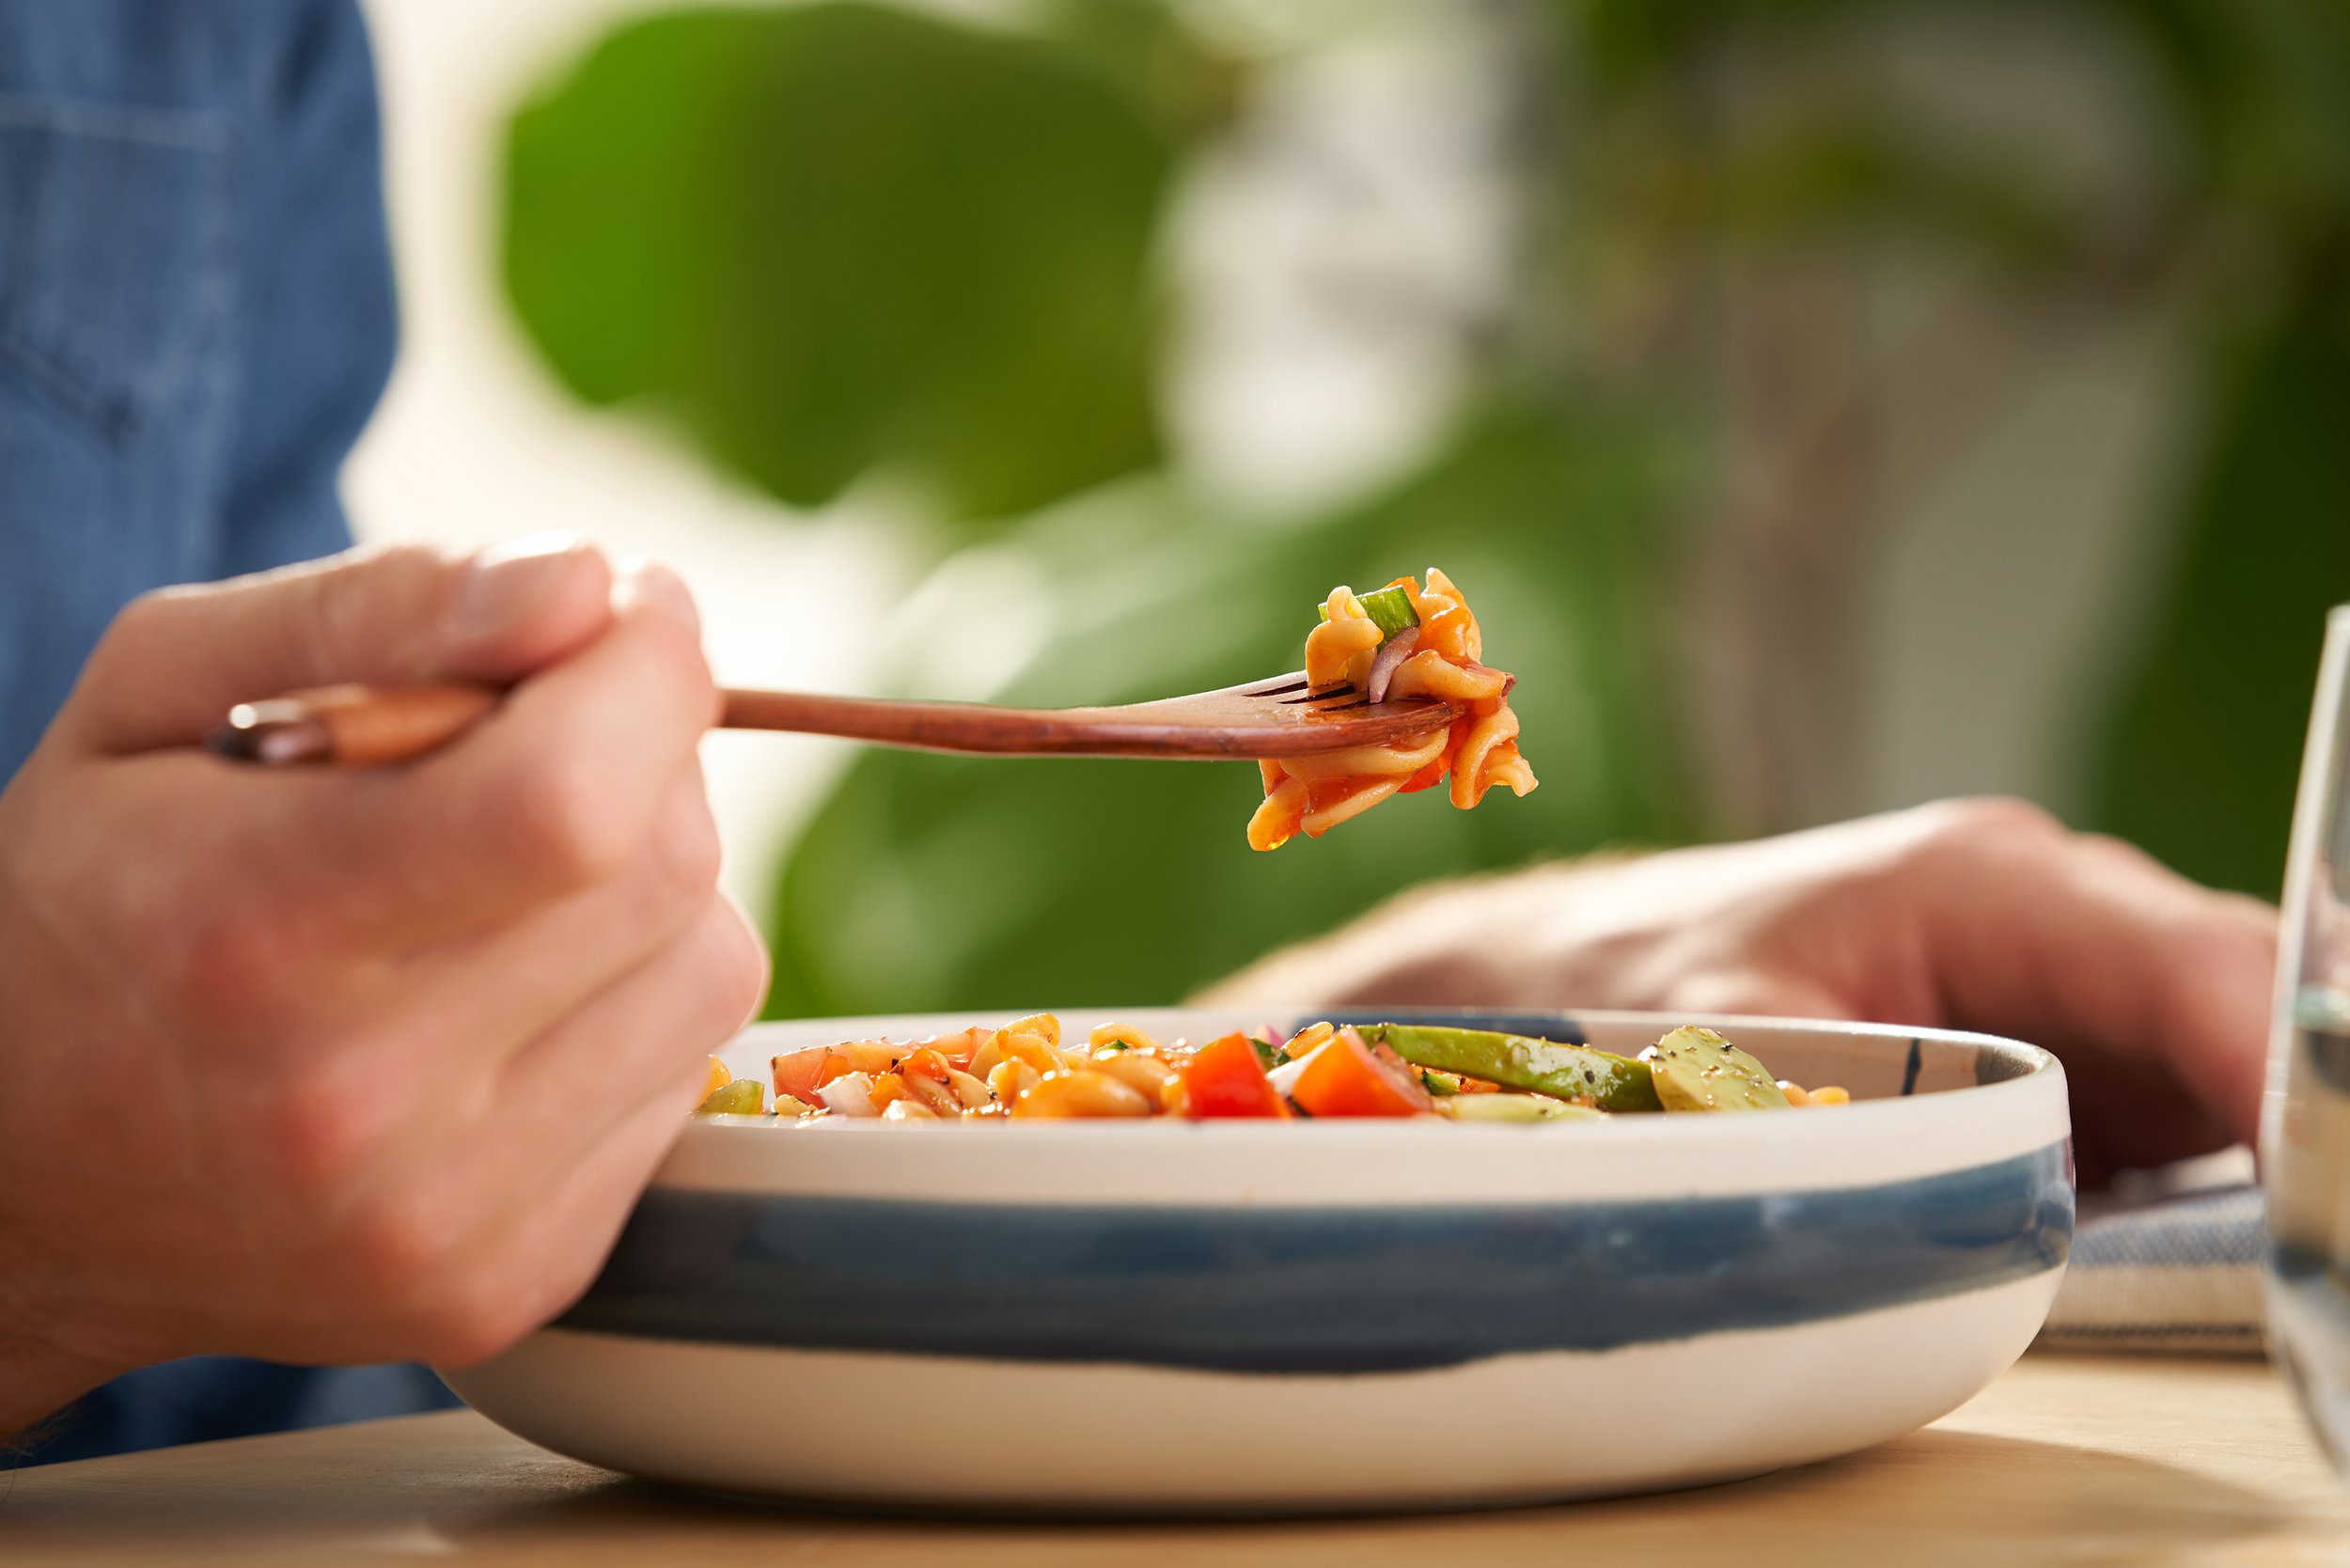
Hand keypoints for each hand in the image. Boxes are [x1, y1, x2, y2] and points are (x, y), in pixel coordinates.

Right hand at [0, 538, 767, 1435]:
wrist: (16, 1180)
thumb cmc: (95, 891)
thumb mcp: (163, 690)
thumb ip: (382, 607)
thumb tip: (591, 586)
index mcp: (252, 934)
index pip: (571, 798)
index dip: (646, 671)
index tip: (626, 611)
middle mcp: (358, 1108)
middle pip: (665, 864)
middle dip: (639, 757)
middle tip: (534, 743)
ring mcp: (448, 1220)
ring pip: (710, 964)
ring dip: (651, 883)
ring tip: (506, 884)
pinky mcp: (516, 1280)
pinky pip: (685, 1073)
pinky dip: (634, 1000)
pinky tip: (507, 1001)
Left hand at [1201, 799, 2276, 1183]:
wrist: (1548, 978)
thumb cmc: (1623, 989)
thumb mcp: (1717, 1059)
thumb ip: (1848, 1120)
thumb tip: (1969, 1202)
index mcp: (1982, 879)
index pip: (2196, 962)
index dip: (2283, 1063)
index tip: (2318, 1171)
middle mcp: (2046, 915)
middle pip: (2238, 1009)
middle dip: (2291, 1123)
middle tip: (2304, 1246)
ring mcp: (2055, 983)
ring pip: (2221, 1066)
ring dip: (2258, 1160)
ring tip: (2274, 1250)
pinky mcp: (2046, 1050)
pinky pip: (2169, 1113)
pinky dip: (2203, 1185)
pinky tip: (2209, 1249)